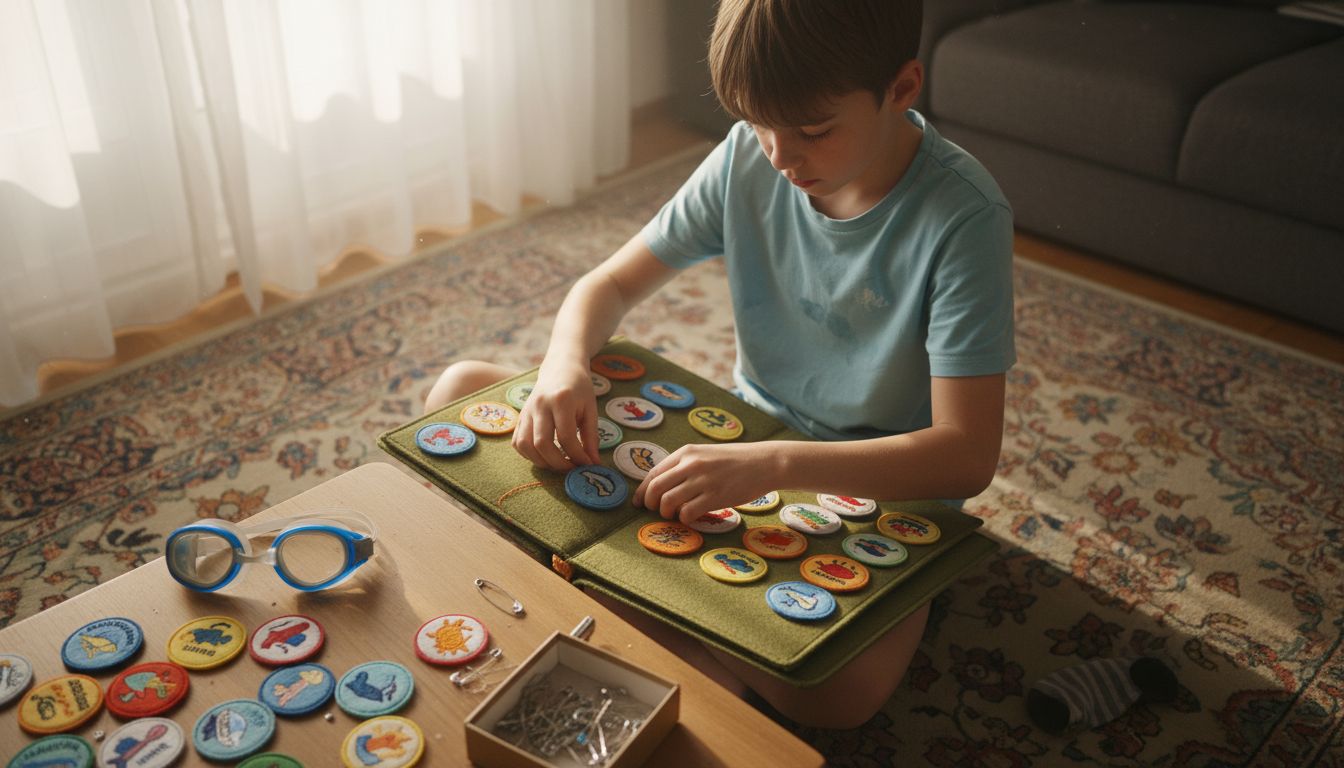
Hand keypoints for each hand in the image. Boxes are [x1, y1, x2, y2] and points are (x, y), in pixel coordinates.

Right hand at [512, 360, 600, 470]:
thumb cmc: (579, 388)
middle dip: (558, 463)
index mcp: (561, 400)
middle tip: (572, 469)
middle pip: (542, 443)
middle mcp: (540, 405)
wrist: (560, 368)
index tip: (587, 465)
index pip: (566, 437)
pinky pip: (517, 442)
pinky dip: (528, 455)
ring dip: (541, 461)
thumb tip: (594, 464)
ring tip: (558, 465)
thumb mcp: (590, 409)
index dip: (577, 456)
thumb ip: (591, 437)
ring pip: (525, 445)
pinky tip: (544, 456)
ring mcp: (526, 410)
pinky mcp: (520, 416)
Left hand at [634, 442, 781, 523]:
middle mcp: (691, 464)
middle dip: (650, 504)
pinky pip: (687, 512)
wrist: (764, 462)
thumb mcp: (706, 454)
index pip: (654, 473)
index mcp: (686, 452)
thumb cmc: (736, 460)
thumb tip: (662, 486)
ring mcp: (703, 480)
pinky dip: (685, 519)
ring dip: (666, 513)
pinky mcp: (715, 496)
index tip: (639, 502)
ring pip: (668, 502)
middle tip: (656, 511)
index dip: (642, 491)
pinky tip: (692, 518)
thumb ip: (685, 466)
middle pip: (655, 489)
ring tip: (675, 515)